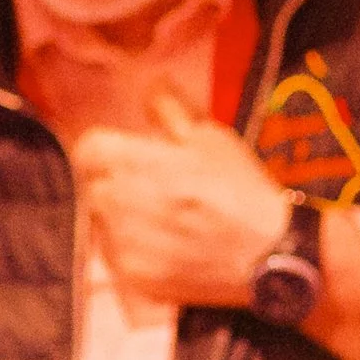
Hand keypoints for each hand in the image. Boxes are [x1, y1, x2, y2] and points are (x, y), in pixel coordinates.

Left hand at [76, 89, 293, 308]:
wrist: (270, 254)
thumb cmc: (243, 190)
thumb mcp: (212, 138)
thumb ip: (171, 109)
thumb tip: (150, 82)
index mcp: (133, 162)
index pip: (89, 148)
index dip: (110, 148)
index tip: (131, 155)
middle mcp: (119, 203)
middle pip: (95, 185)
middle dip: (118, 183)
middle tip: (157, 189)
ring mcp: (123, 244)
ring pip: (104, 222)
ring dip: (124, 216)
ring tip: (166, 219)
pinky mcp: (133, 277)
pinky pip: (118, 255)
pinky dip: (135, 249)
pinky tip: (169, 245)